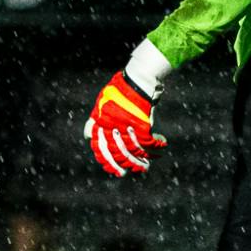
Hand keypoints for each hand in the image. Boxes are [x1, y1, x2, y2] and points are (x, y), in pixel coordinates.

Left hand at [82, 41, 172, 176]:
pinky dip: (157, 146)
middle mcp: (110, 126)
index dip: (106, 160)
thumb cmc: (121, 88)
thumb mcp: (102, 102)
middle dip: (123, 165)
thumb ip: (95, 120)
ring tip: (147, 165)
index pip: (99, 148)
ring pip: (134, 151)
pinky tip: (162, 145)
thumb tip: (88, 137)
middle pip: (116, 153)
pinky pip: (149, 142)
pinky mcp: (141, 124)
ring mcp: (126, 126)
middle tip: (127, 173)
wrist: (138, 77)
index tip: (113, 168)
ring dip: (142, 160)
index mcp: (99, 122)